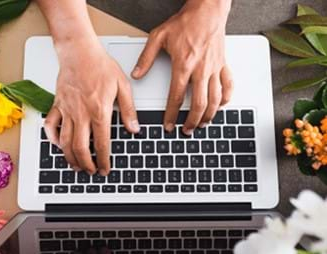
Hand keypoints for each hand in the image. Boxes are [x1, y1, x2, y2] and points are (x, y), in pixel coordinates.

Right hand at [44, 39, 138, 174]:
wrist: (79, 51)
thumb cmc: (100, 65)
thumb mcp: (123, 86)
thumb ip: (128, 110)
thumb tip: (134, 128)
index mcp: (99, 110)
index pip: (101, 143)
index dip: (104, 160)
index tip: (105, 169)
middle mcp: (81, 113)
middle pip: (80, 147)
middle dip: (86, 164)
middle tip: (91, 171)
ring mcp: (67, 110)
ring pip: (64, 141)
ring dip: (70, 157)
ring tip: (76, 166)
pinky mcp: (57, 105)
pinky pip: (50, 125)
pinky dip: (52, 138)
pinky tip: (59, 145)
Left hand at [132, 0, 232, 134]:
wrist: (207, 10)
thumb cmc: (185, 22)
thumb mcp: (159, 36)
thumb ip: (146, 58)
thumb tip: (136, 73)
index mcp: (183, 65)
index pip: (176, 97)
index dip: (172, 115)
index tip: (169, 125)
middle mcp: (200, 69)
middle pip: (200, 104)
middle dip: (193, 121)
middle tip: (186, 130)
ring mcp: (214, 68)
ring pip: (215, 99)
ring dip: (209, 115)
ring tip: (202, 124)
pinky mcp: (223, 64)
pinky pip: (228, 85)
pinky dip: (226, 99)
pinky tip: (220, 106)